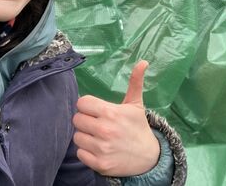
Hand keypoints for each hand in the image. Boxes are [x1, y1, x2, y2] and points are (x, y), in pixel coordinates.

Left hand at [72, 61, 159, 176]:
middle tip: (97, 124)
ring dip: (85, 136)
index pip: (82, 103)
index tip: (96, 110)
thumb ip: (135, 82)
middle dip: (86, 121)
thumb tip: (143, 61)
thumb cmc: (138, 127)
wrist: (149, 157)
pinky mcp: (99, 164)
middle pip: (77, 119)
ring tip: (98, 137)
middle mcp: (104, 130)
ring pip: (77, 137)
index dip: (88, 106)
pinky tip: (98, 148)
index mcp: (111, 112)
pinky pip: (80, 153)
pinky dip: (86, 151)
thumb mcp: (136, 104)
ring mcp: (101, 148)